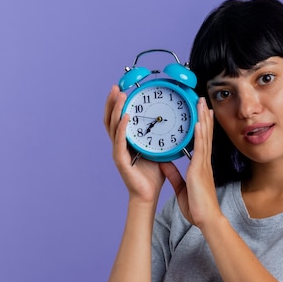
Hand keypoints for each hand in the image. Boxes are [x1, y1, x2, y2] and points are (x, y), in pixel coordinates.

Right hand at [103, 85, 164, 201]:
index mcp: (127, 141)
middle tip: (116, 86)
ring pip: (112, 126)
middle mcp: (119, 144)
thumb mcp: (158, 150)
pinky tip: (125, 117)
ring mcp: (118, 151)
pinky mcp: (121, 160)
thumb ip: (160, 137)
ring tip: (120, 96)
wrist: (149, 195)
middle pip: (110, 118)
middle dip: (112, 101)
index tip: (122, 88)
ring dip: (115, 109)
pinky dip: (122, 127)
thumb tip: (171, 122)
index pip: (118, 118)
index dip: (118, 103)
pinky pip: (119, 141)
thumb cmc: (153, 175)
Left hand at [161, 97, 221, 228]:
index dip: (202, 126)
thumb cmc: (198, 207)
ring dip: (203, 119)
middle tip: (203, 101)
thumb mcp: (181, 187)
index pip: (201, 142)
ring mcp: (203, 165)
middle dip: (204, 117)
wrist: (207, 219)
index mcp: (200, 167)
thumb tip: (165, 163)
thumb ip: (174, 174)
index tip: (201, 113)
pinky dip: (200, 134)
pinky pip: (200, 149)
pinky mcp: (200, 170)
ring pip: (204, 137)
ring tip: (202, 104)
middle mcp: (204, 163)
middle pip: (205, 135)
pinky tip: (198, 122)